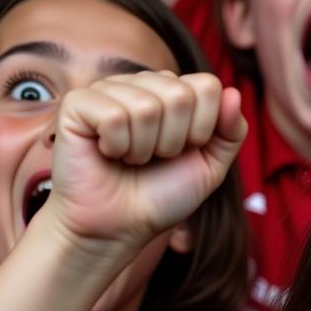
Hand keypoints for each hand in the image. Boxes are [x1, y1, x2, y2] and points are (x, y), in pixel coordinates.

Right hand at [44, 71, 245, 257]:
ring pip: (146, 107)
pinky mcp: (77, 104)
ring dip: (144, 148)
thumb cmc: (161, 195)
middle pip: (179, 94)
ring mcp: (107, 90)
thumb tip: (233, 93)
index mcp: (173, 92)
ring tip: (131, 158)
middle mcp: (141, 84)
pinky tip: (108, 153)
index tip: (184, 151)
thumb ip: (231, 132)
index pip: (207, 86)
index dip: (203, 129)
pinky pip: (113, 116)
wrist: (120, 226)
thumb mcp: (211, 167)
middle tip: (155, 158)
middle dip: (174, 141)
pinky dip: (117, 146)